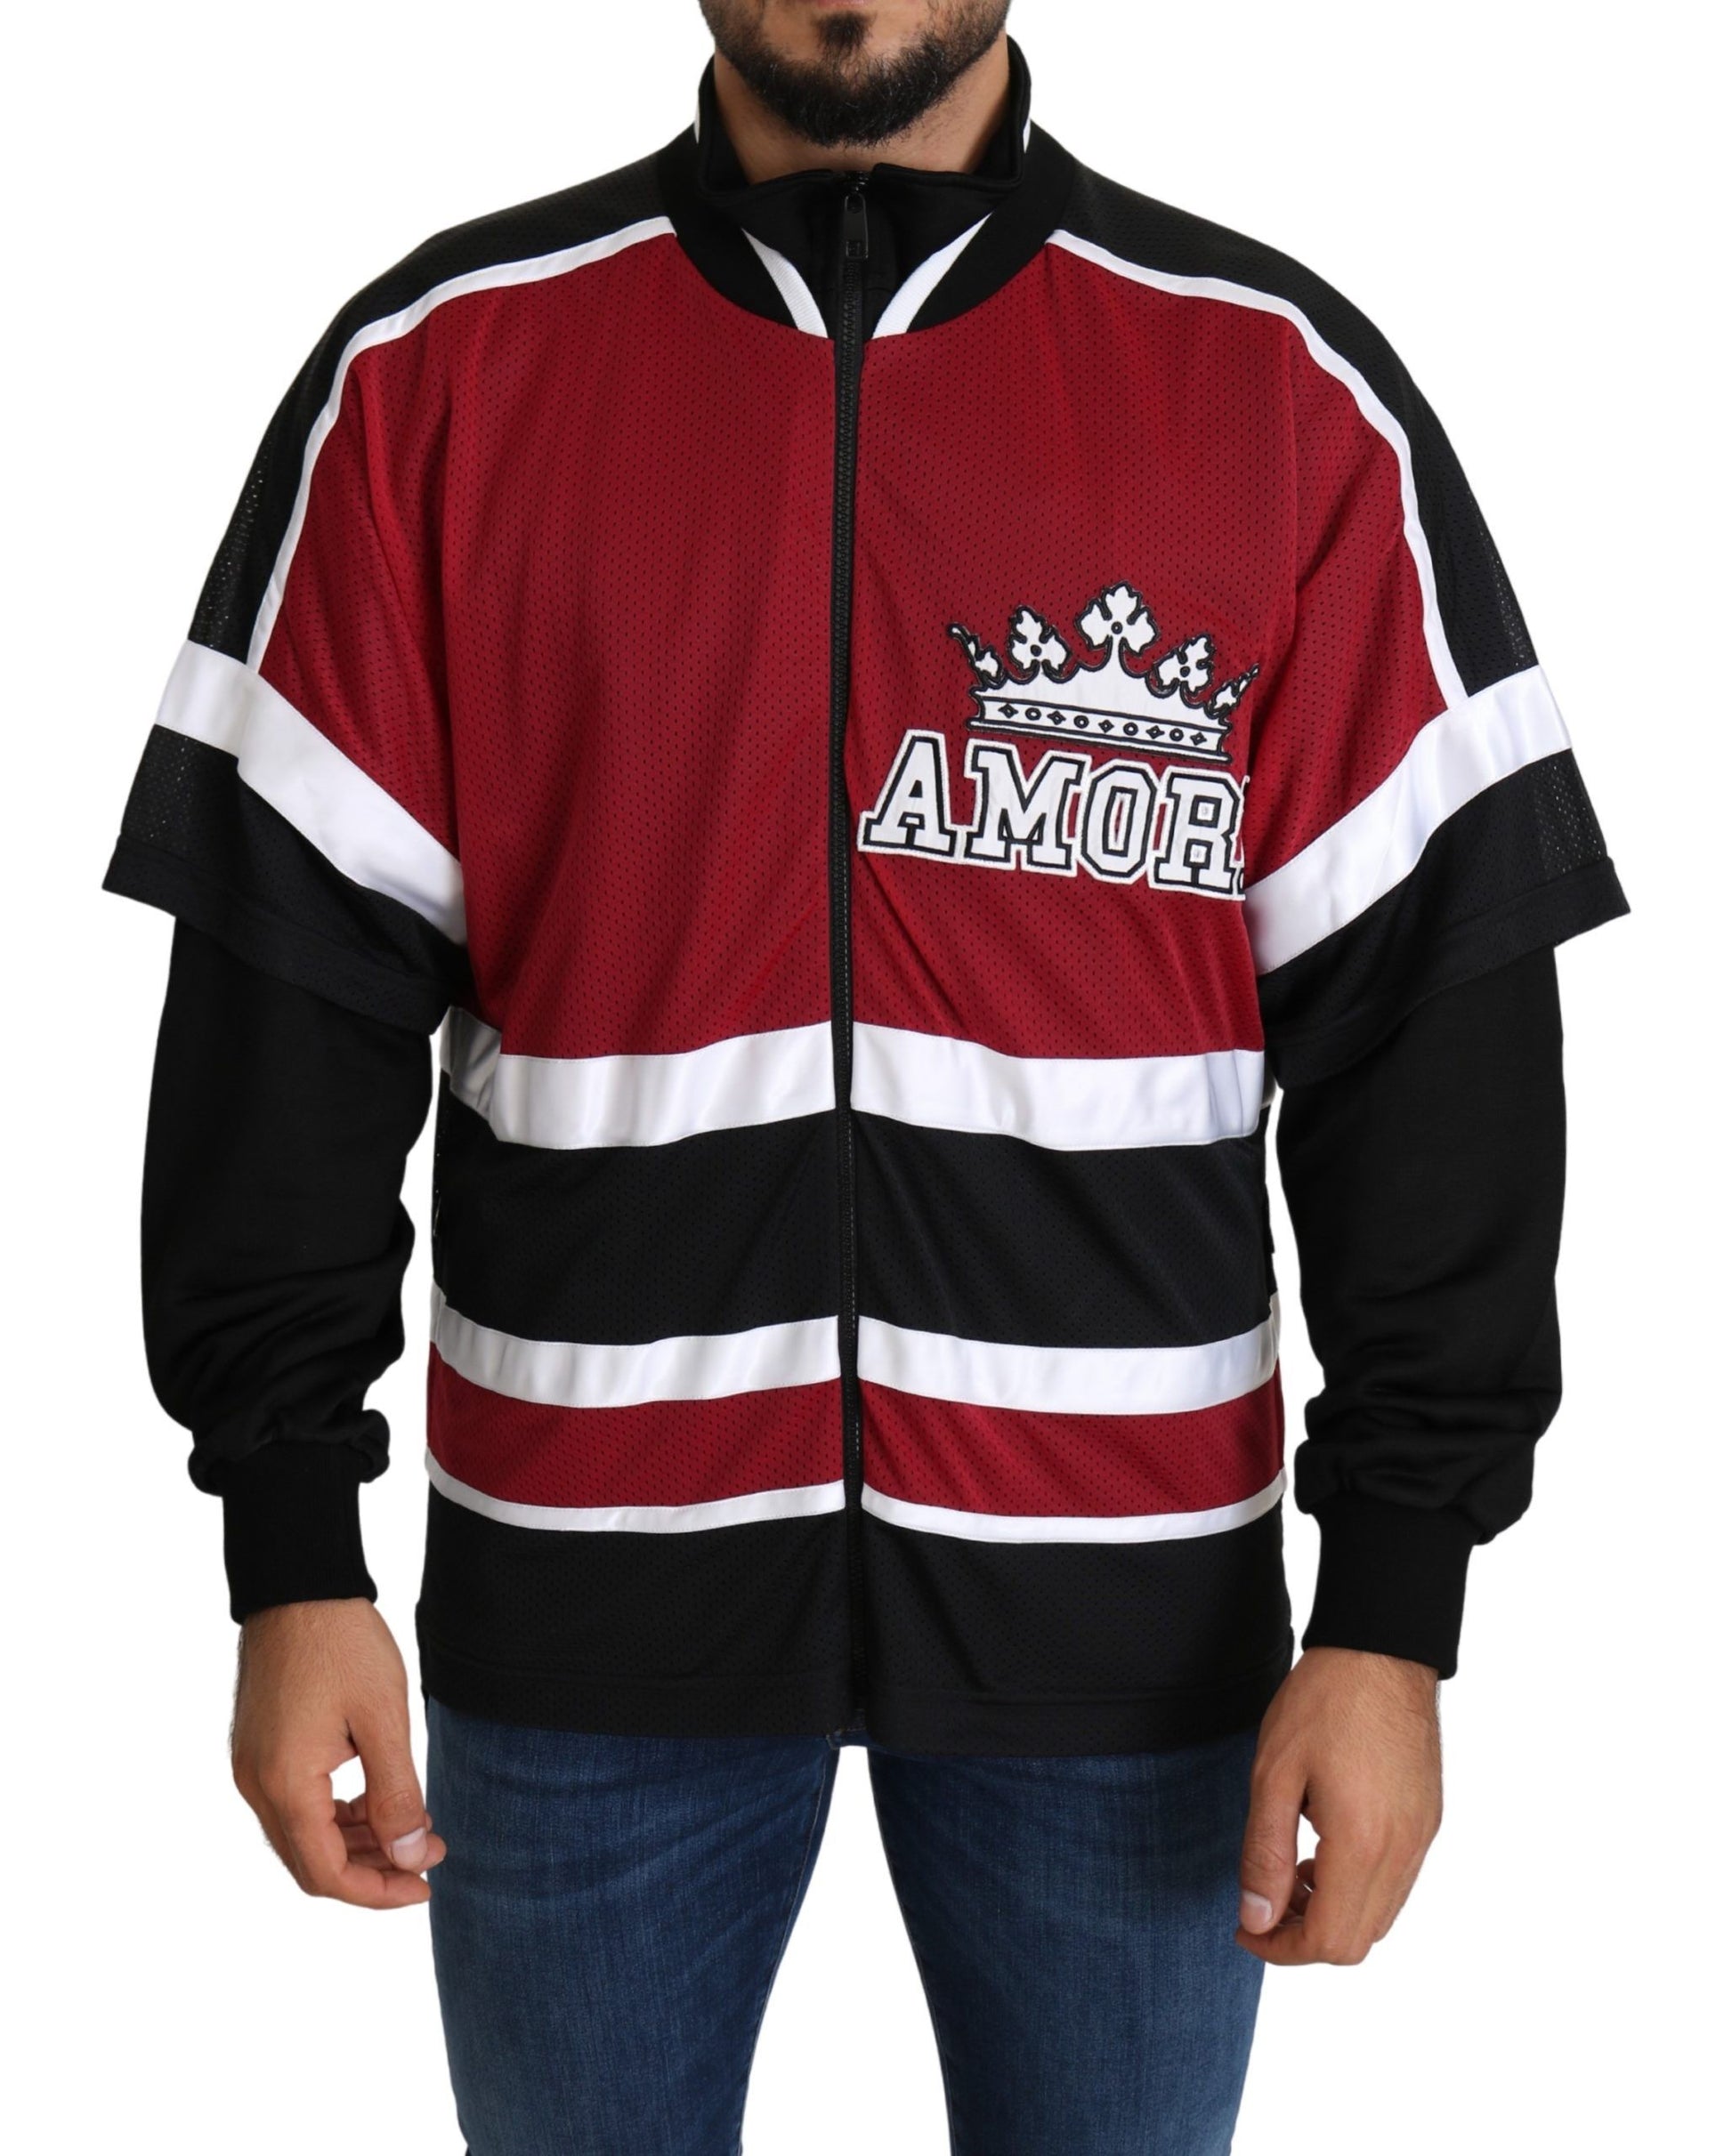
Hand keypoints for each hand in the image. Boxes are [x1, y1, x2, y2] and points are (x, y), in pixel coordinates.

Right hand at [231, 1598, 446, 1908]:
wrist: (298, 1582)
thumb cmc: (342, 1642)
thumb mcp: (383, 1719)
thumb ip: (396, 1795)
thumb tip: (408, 1857)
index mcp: (284, 1783)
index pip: (325, 1872)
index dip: (377, 1892)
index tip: (424, 1885)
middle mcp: (256, 1784)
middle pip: (310, 1861)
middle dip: (371, 1869)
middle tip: (429, 1855)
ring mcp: (252, 1765)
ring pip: (302, 1833)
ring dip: (356, 1841)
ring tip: (412, 1828)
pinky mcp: (258, 1746)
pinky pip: (295, 1802)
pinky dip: (335, 1813)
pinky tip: (377, 1801)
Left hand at [1236, 1645, 1440, 1965]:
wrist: (1382, 1649)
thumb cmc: (1324, 1702)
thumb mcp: (1274, 1775)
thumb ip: (1264, 1853)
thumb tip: (1256, 1919)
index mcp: (1364, 1843)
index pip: (1330, 1941)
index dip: (1281, 1949)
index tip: (1245, 1927)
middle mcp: (1403, 1851)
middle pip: (1358, 1940)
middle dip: (1304, 1936)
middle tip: (1263, 1902)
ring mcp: (1422, 1837)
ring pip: (1380, 1915)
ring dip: (1333, 1912)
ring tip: (1290, 1869)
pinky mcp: (1428, 1819)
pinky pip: (1396, 1881)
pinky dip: (1358, 1886)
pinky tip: (1324, 1846)